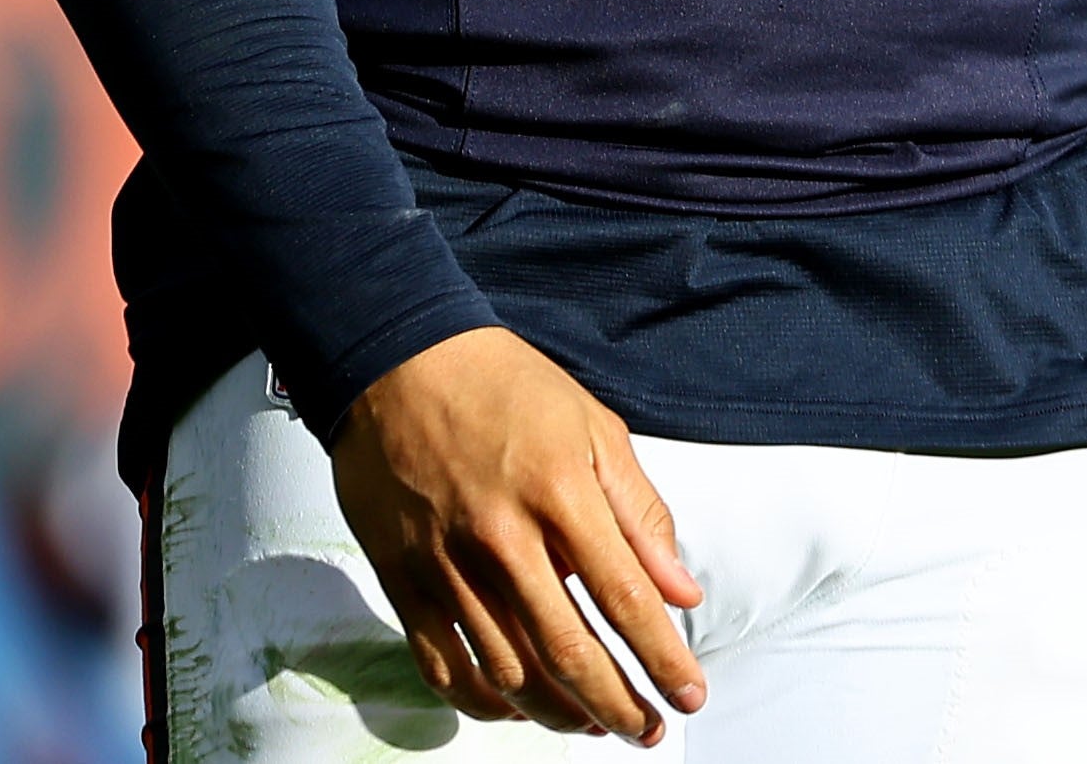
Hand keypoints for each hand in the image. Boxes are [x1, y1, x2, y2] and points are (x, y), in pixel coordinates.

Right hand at [332, 327, 707, 741]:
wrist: (397, 359)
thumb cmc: (504, 386)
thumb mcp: (593, 427)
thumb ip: (641, 513)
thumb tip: (680, 589)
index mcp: (561, 492)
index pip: (624, 598)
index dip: (662, 658)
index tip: (688, 694)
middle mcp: (504, 537)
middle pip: (569, 652)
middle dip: (619, 705)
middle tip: (647, 731)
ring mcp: (448, 564)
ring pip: (510, 673)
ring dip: (559, 714)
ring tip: (592, 724)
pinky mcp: (403, 580)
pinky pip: (444, 668)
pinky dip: (484, 703)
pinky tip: (517, 707)